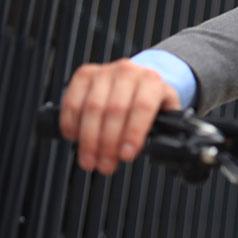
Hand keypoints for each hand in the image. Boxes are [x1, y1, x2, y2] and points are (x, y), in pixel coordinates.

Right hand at [58, 59, 180, 174]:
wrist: (137, 78)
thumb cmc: (150, 98)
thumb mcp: (165, 109)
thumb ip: (166, 125)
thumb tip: (162, 147)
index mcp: (152, 80)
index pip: (142, 107)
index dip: (133, 133)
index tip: (126, 155)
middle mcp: (128, 72)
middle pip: (115, 110)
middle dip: (108, 144)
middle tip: (105, 165)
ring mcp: (104, 72)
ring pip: (92, 108)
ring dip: (88, 140)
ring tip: (90, 160)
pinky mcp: (84, 75)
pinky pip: (72, 101)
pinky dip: (71, 123)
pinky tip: (75, 138)